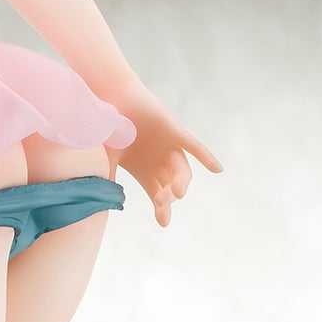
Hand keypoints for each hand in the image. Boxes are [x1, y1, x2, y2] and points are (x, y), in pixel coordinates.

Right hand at [108, 81, 223, 226]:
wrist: (112, 98)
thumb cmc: (105, 130)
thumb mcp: (106, 160)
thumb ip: (108, 180)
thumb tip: (103, 202)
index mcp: (145, 172)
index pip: (158, 196)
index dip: (162, 211)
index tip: (163, 222)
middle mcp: (160, 162)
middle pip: (170, 187)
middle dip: (168, 198)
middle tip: (160, 202)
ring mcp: (169, 148)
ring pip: (181, 171)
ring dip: (180, 183)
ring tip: (177, 193)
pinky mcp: (175, 132)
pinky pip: (194, 147)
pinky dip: (206, 157)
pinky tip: (218, 170)